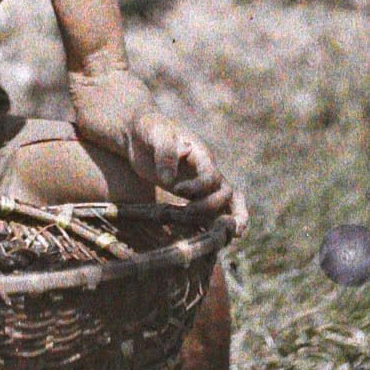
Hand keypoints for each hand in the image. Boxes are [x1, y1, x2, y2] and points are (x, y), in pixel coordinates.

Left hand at [127, 111, 247, 233]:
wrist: (138, 134)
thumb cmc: (149, 129)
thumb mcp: (155, 133)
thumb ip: (165, 153)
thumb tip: (170, 180)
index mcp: (201, 154)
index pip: (211, 177)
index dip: (199, 187)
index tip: (178, 189)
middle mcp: (206, 171)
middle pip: (226, 193)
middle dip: (212, 207)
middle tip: (191, 213)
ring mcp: (200, 184)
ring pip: (227, 204)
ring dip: (229, 219)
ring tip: (230, 236)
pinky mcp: (191, 195)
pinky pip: (211, 211)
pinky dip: (217, 224)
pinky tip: (214, 240)